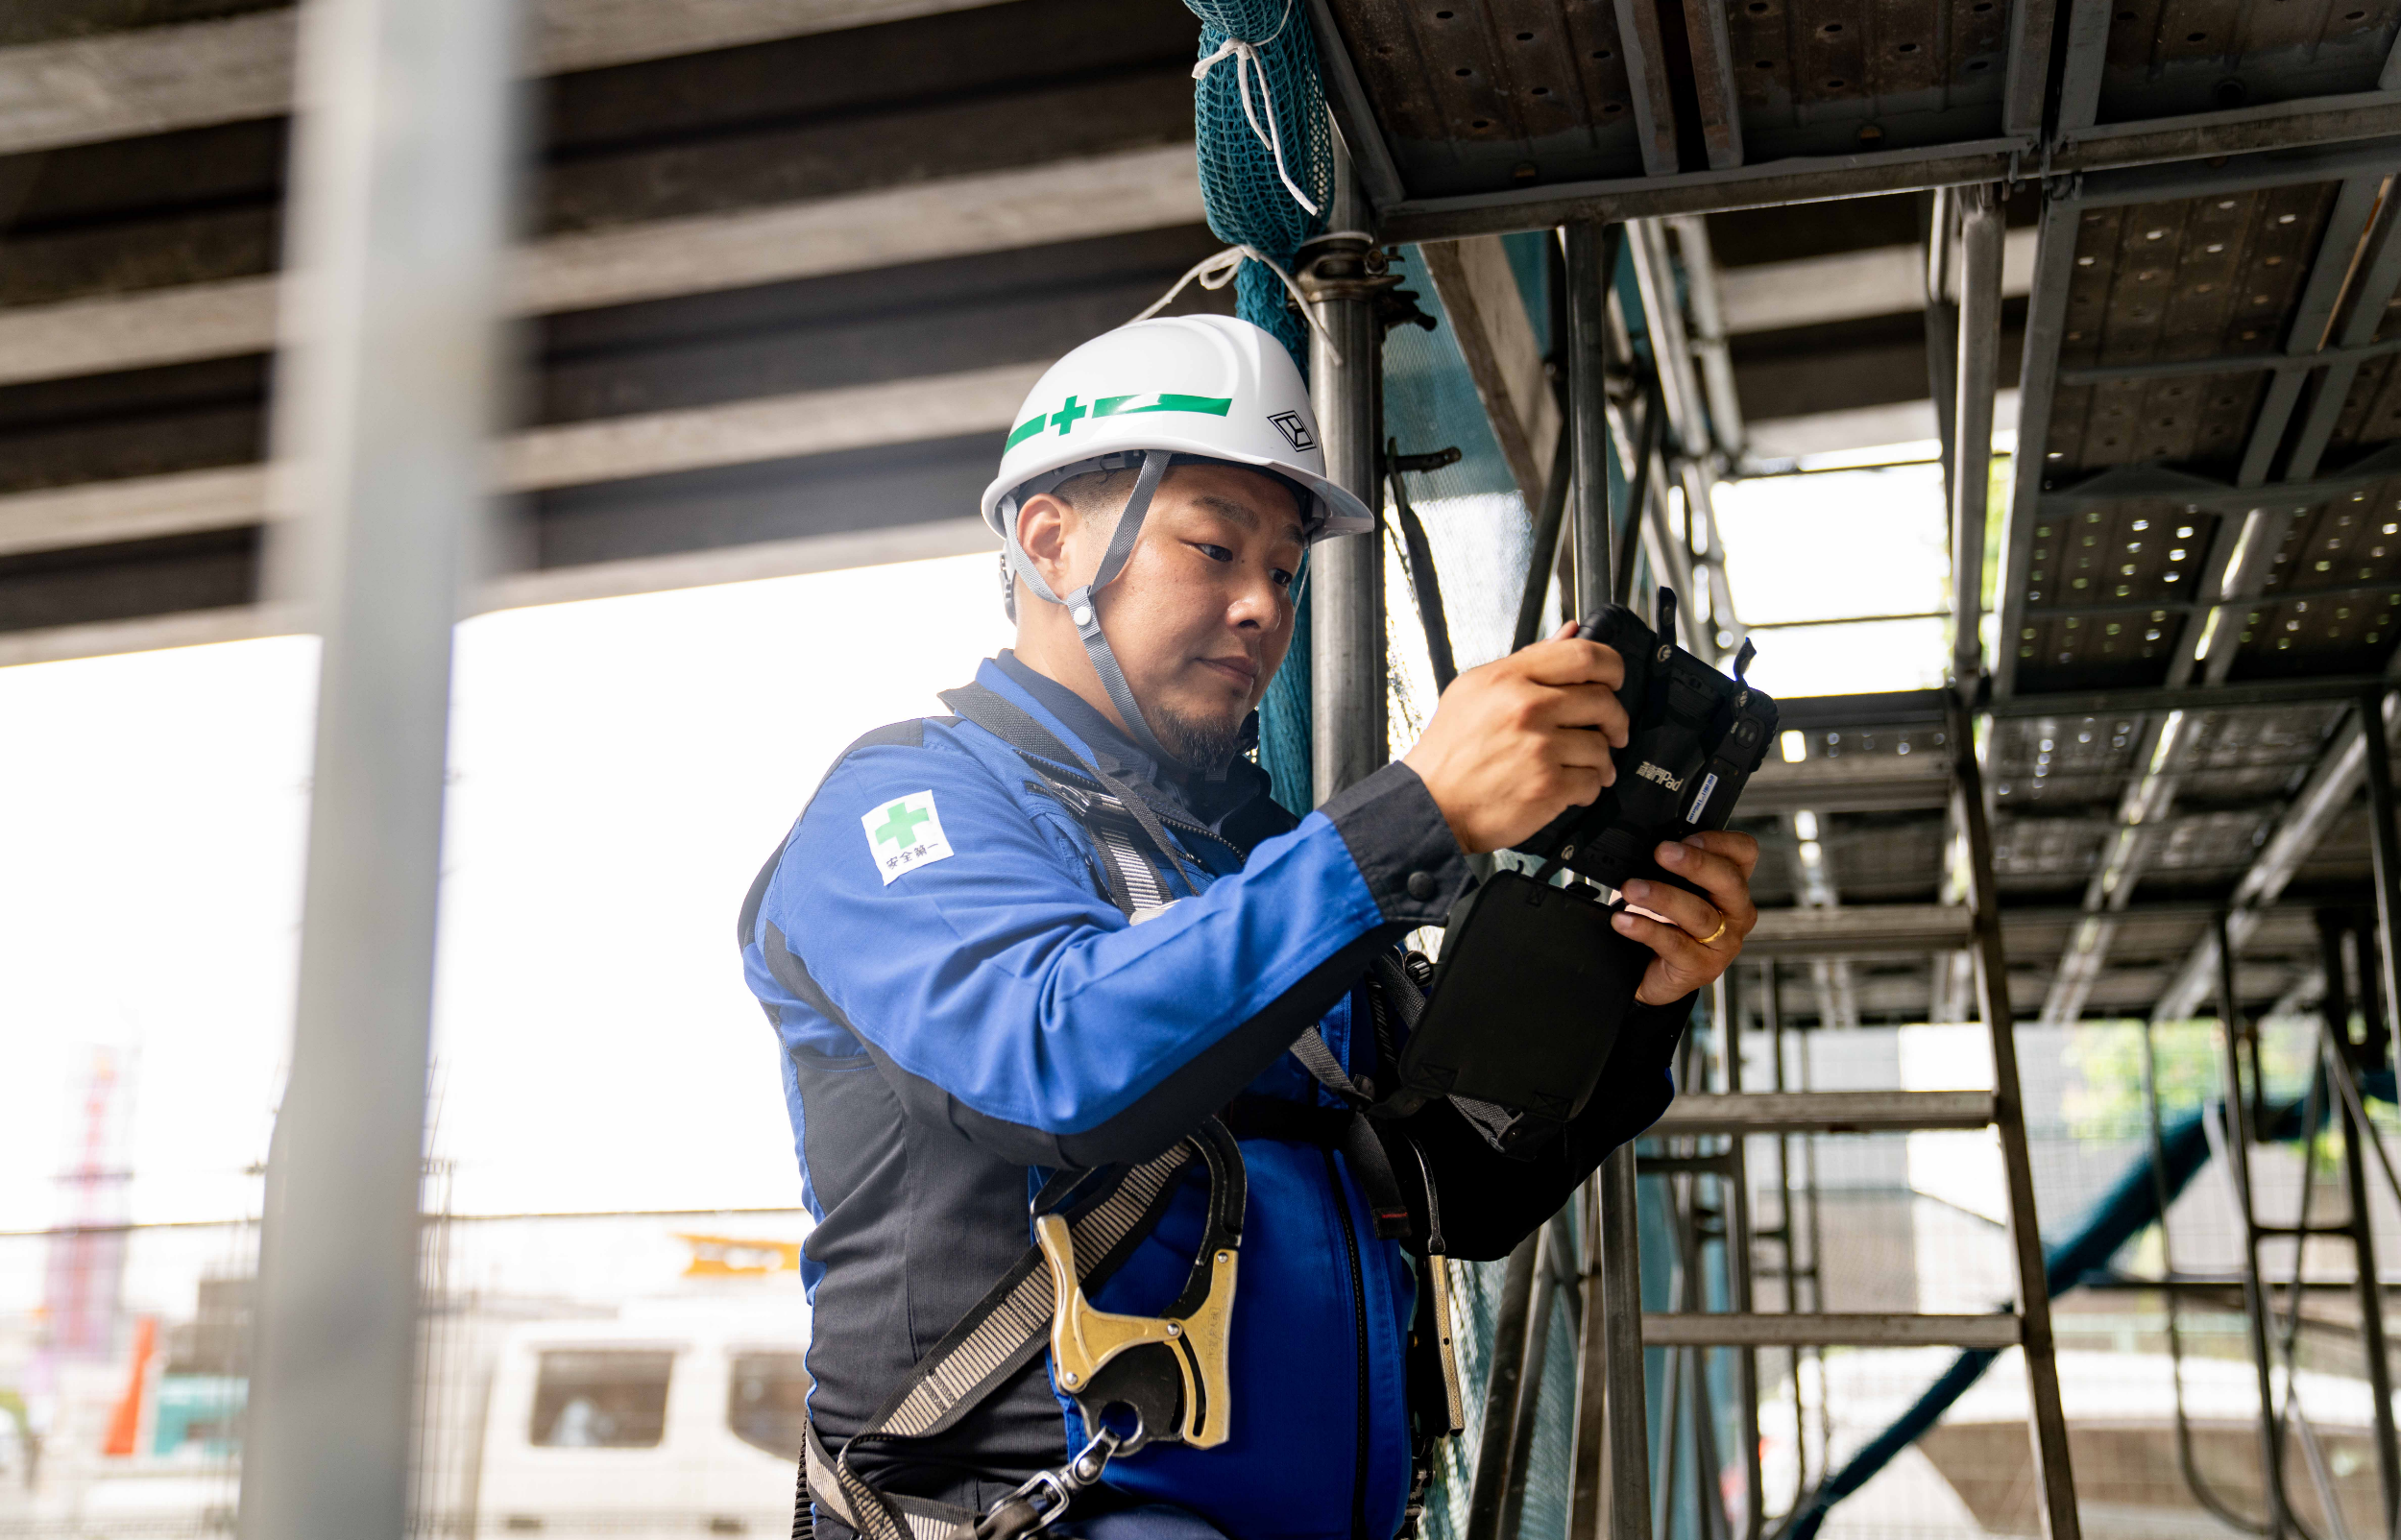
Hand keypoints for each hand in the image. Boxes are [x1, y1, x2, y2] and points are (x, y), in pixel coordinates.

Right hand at [1403, 622, 1629, 853]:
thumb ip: (1528, 660)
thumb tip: (1570, 632)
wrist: (1431, 805)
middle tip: (1610, 730)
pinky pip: (1593, 782)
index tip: (1614, 679)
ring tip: (1582, 764)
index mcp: (1508, 678)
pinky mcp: (1548, 786)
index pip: (1584, 655)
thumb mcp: (1475, 690)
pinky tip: (1570, 787)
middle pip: (1602, 701)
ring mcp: (1539, 748)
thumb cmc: (1450, 751)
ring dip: (1599, 759)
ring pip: (1601, 746)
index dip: (1612, 666)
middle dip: (1614, 719)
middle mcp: (1526, 708)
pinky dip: (1588, 788)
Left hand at [1612, 831, 1760, 1005]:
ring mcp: (1723, 943)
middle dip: (1695, 863)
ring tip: (1631, 889)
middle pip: (1729, 881)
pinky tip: (1623, 920)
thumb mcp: (1672, 889)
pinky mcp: (1701, 967)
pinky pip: (1674, 944)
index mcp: (1731, 885)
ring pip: (1699, 914)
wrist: (1651, 975)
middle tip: (1662, 853)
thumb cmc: (1667, 925)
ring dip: (1663, 896)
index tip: (1687, 838)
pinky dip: (1645, 928)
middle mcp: (1736, 913)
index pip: (1744, 852)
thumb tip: (1645, 844)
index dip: (1720, 841)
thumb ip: (1669, 867)